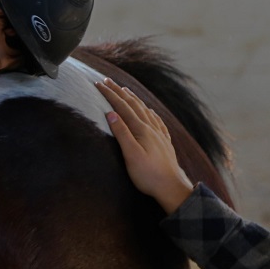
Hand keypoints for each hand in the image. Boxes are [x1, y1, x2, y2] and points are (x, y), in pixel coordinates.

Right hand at [96, 78, 193, 213]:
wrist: (171, 187)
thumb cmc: (148, 174)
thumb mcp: (131, 155)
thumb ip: (122, 133)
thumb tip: (111, 114)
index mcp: (141, 130)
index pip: (122, 107)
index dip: (110, 94)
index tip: (99, 84)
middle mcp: (151, 128)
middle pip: (133, 105)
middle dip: (119, 92)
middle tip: (108, 81)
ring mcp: (159, 134)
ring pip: (144, 110)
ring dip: (133, 98)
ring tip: (125, 90)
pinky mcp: (163, 142)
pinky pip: (156, 120)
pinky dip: (149, 111)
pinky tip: (149, 111)